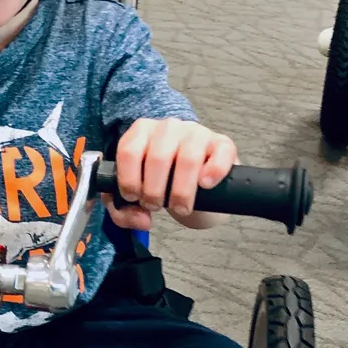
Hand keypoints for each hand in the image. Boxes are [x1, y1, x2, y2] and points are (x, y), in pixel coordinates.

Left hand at [106, 118, 237, 230]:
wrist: (196, 184)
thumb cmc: (162, 185)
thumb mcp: (136, 196)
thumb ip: (125, 211)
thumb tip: (142, 220)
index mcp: (142, 132)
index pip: (129, 151)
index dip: (129, 181)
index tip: (134, 198)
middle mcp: (169, 127)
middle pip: (158, 158)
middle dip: (154, 192)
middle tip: (156, 206)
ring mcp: (197, 133)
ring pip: (188, 159)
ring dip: (181, 191)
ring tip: (180, 207)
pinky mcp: (223, 144)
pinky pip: (220, 154)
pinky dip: (213, 172)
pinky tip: (205, 185)